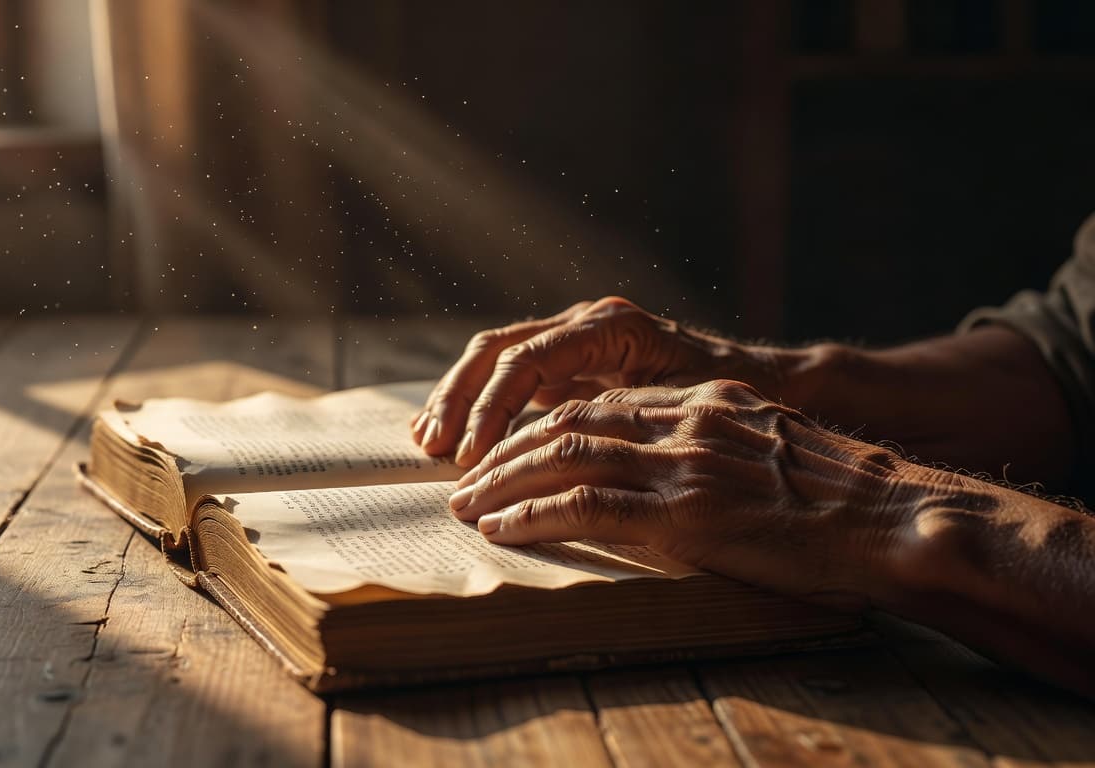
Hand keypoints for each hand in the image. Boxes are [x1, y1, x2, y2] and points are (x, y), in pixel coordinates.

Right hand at [410, 297, 782, 466]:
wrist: (767, 383)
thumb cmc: (734, 401)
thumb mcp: (689, 407)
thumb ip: (633, 415)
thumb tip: (575, 448)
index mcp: (611, 326)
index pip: (528, 359)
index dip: (492, 409)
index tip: (472, 456)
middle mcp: (585, 323)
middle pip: (498, 349)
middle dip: (459, 399)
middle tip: (434, 449)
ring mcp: (572, 340)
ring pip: (494, 358)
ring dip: (457, 399)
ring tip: (427, 443)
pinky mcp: (567, 364)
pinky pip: (508, 377)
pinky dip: (477, 405)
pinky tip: (451, 437)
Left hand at [446, 380, 938, 607]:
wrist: (891, 519)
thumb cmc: (839, 500)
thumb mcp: (767, 448)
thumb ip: (709, 445)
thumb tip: (661, 470)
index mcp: (701, 401)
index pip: (596, 404)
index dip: (539, 427)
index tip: (503, 452)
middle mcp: (683, 420)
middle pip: (565, 421)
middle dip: (503, 449)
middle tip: (462, 477)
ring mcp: (680, 462)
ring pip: (561, 456)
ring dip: (500, 482)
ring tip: (465, 504)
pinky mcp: (682, 511)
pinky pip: (583, 504)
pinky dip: (531, 514)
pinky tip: (500, 527)